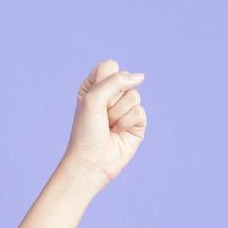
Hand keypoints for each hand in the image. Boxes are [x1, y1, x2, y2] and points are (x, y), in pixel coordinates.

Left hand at [60, 59, 147, 190]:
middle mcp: (111, 95)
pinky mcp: (137, 121)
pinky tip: (118, 132)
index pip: (109, 66)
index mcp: (95, 87)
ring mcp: (125, 108)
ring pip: (134, 95)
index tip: (92, 99)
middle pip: (124, 79)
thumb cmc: (86, 130)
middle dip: (111, 99)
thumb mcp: (93, 98)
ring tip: (109, 126)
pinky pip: (140, 111)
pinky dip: (127, 122)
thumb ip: (116, 80)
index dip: (104, 81)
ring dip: (118, 113)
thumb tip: (141, 77)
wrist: (91, 161)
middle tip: (101, 116)